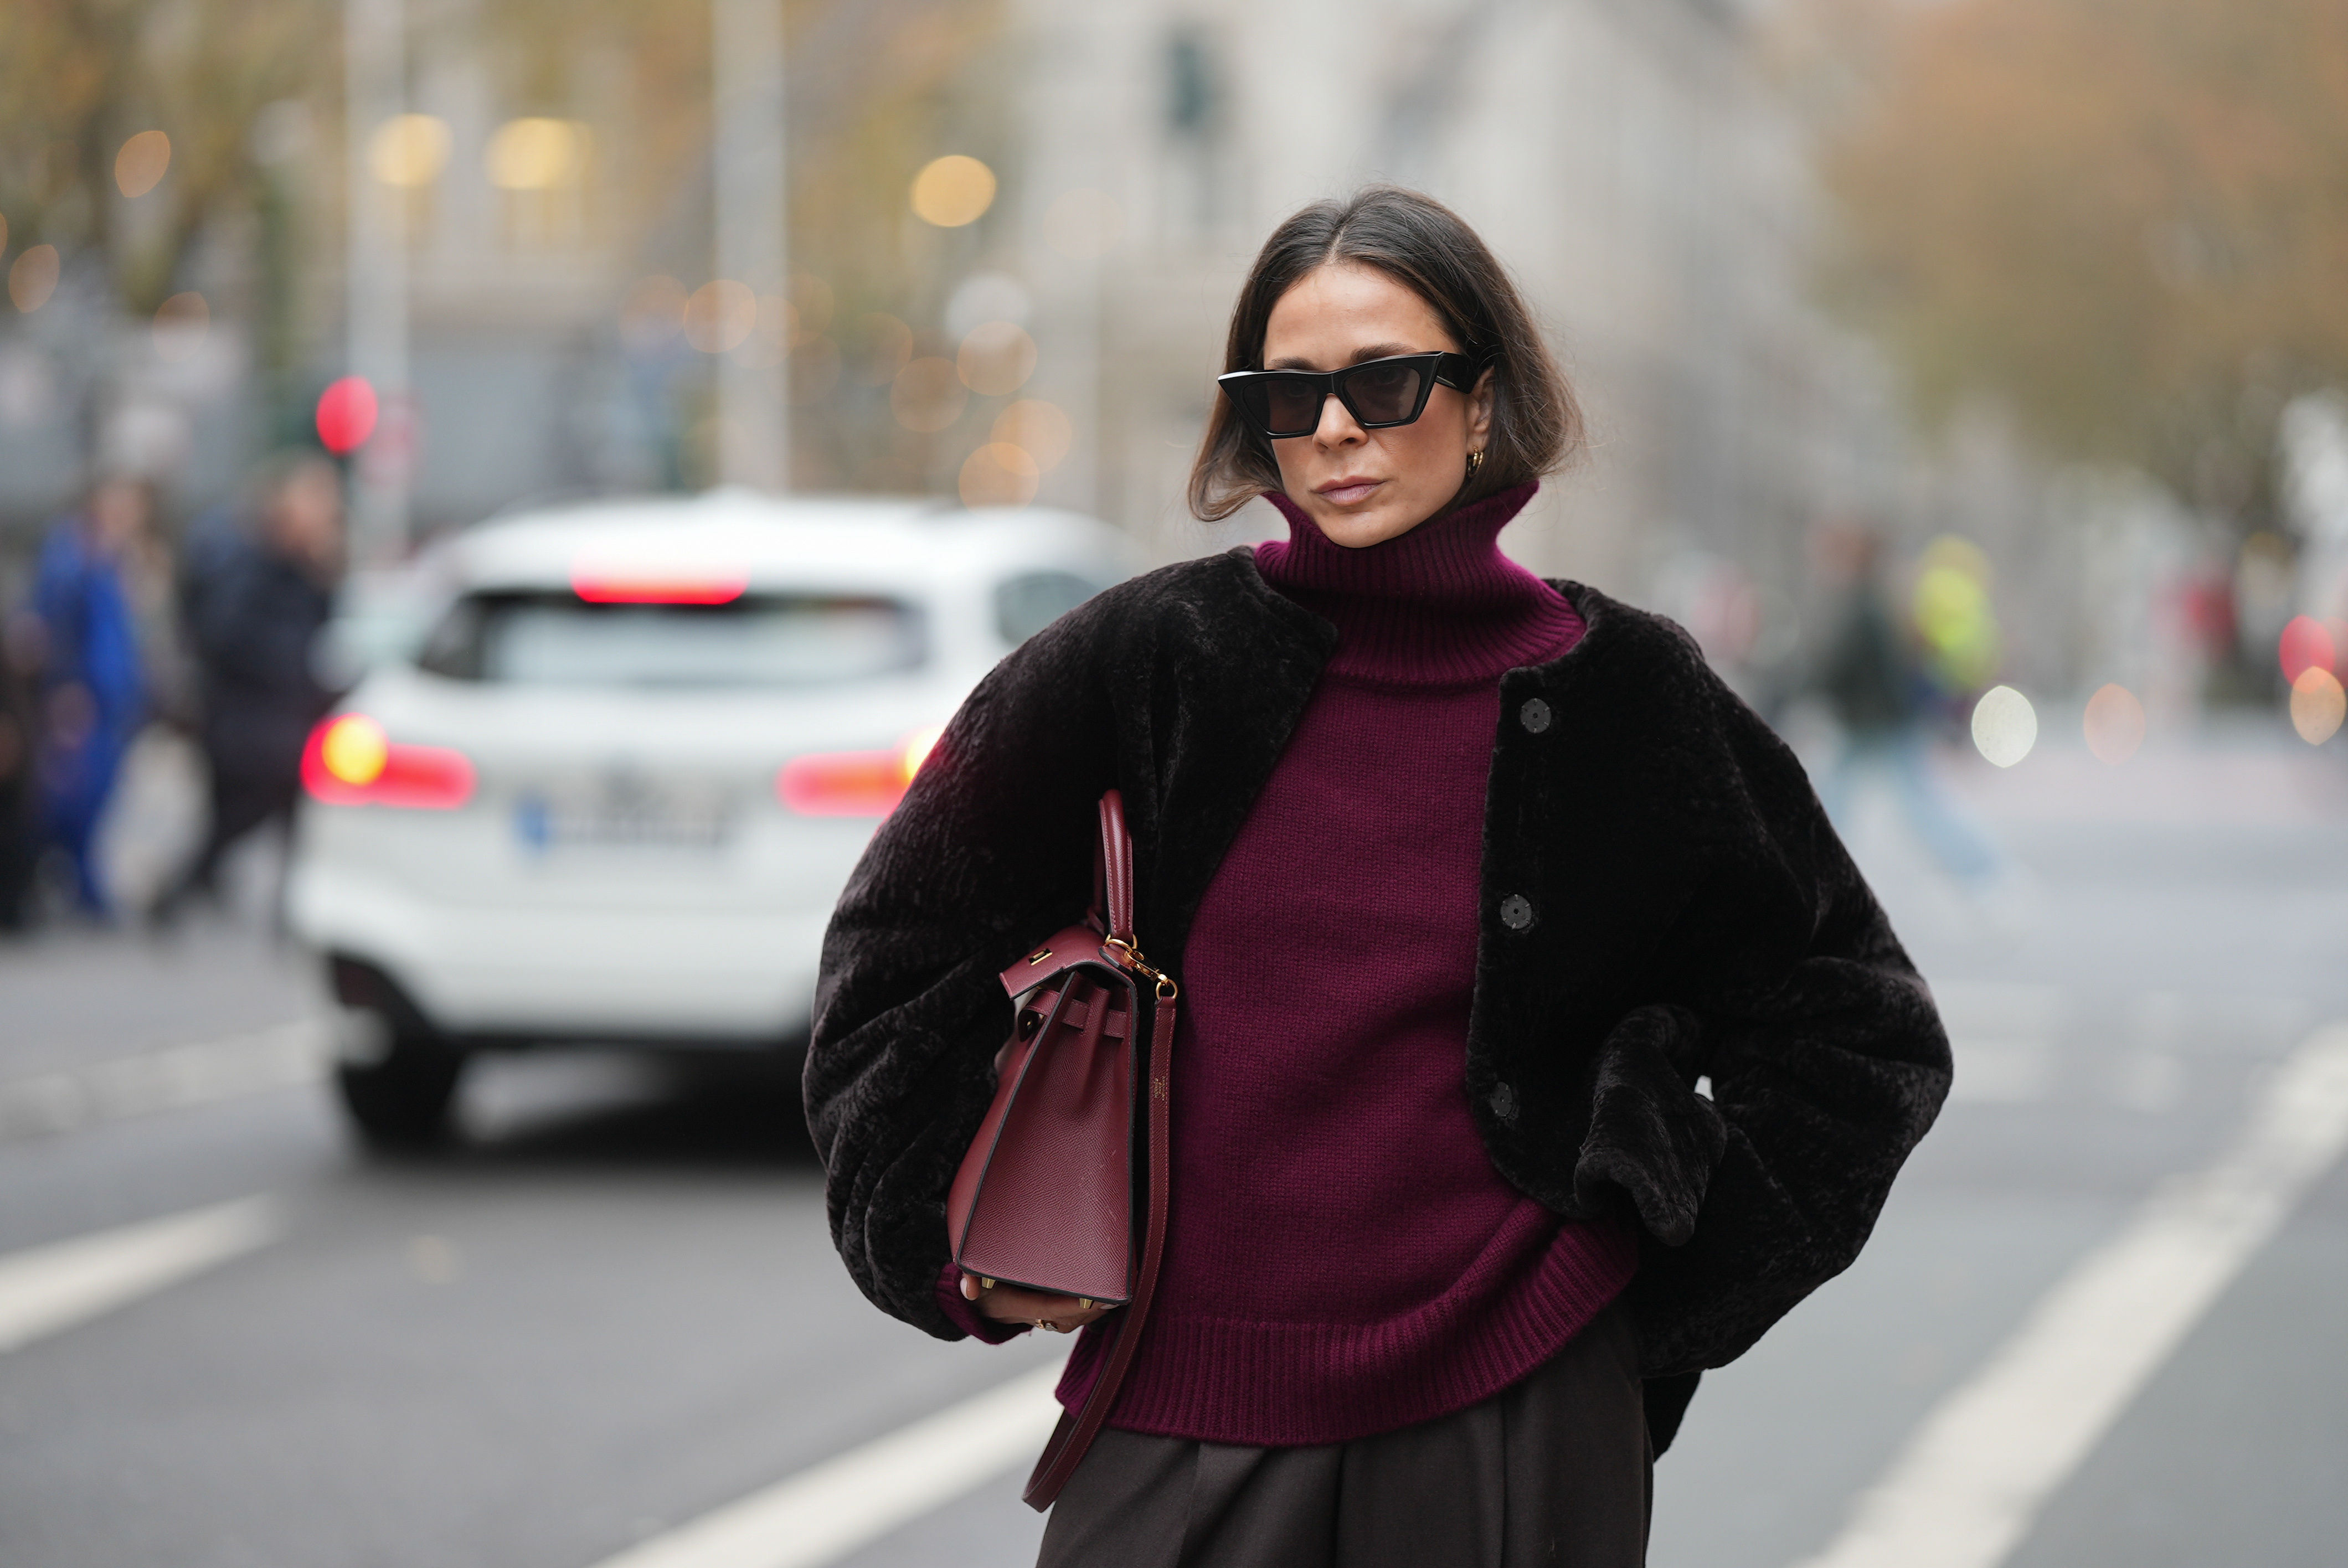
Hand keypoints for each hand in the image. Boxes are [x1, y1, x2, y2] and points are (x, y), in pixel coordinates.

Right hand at [961, 1271, 1112, 1334]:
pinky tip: (1095, 1303)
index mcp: (1006, 1305)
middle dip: (1087, 1312)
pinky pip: (1059, 1321)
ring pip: (1062, 1324)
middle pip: (1060, 1320)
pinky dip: (1078, 1314)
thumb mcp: (966, 1273)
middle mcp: (1019, 1316)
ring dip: (1086, 1315)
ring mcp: (1026, 1318)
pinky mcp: (1032, 1315)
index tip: (1096, 1297)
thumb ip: (967, 1276)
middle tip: (1113, 1298)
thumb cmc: (970, 1278)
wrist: (963, 1298)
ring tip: (1109, 1301)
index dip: (1071, 1304)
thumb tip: (969, 1290)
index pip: (1045, 1306)